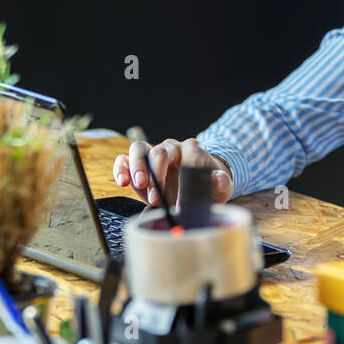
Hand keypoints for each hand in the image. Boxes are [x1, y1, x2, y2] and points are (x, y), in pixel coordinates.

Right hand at [112, 137, 232, 206]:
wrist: (198, 184)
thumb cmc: (208, 184)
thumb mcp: (221, 186)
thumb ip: (221, 182)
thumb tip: (217, 179)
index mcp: (193, 149)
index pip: (188, 155)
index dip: (184, 174)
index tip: (180, 196)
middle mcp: (172, 147)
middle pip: (159, 151)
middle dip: (156, 173)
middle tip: (155, 195)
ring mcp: (154, 153)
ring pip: (139, 149)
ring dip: (137, 167)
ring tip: (139, 185)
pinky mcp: (139, 163)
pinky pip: (125, 159)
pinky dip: (122, 168)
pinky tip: (123, 182)